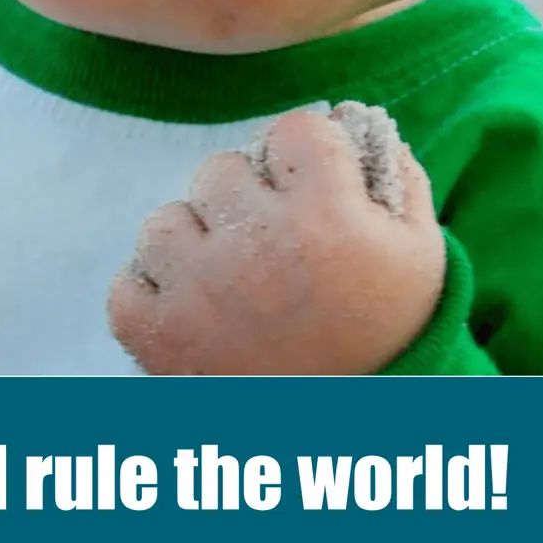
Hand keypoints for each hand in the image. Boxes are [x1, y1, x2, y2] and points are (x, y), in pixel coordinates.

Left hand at [108, 109, 445, 374]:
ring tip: (229, 280)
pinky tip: (191, 311)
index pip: (293, 129)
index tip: (313, 187)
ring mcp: (203, 292)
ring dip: (192, 245)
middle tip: (272, 243)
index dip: (305, 155)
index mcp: (327, 215)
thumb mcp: (418, 249)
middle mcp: (258, 245)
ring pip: (164, 222)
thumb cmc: (393, 329)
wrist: (363, 426)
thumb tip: (347, 115)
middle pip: (218, 170)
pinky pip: (124, 287)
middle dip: (245, 199)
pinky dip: (150, 298)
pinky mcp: (163, 340)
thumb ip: (394, 172)